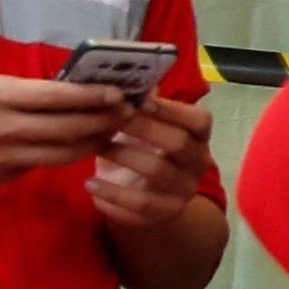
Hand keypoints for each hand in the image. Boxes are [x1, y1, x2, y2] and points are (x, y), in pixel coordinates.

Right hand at [0, 67, 134, 196]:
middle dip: (105, 121)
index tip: (120, 94)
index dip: (96, 97)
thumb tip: (48, 89)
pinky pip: (35, 165)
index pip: (59, 97)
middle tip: (129, 114)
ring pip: (61, 153)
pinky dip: (55, 155)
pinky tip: (70, 147)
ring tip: (109, 132)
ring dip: (91, 143)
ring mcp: (0, 158)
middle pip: (70, 128)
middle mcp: (2, 128)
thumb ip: (8, 85)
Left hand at [86, 93, 217, 232]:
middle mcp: (199, 163)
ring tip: (95, 146)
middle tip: (109, 119)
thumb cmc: (141, 150)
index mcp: (198, 136)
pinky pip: (140, 205)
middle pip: (177, 143)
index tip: (139, 101)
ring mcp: (184, 190)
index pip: (199, 120)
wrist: (144, 198)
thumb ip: (141, 103)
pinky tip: (90, 184)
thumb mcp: (143, 125)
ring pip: (158, 171)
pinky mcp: (165, 213)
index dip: (171, 109)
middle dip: (141, 128)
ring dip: (122, 156)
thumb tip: (131, 75)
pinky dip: (112, 194)